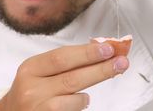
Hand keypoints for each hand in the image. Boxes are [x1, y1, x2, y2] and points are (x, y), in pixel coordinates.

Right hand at [0, 43, 128, 110]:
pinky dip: (80, 104)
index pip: (62, 57)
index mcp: (31, 68)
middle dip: (100, 69)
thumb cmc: (31, 87)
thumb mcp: (40, 69)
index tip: (108, 48)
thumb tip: (99, 49)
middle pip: (72, 78)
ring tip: (91, 83)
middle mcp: (32, 89)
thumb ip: (65, 60)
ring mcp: (39, 109)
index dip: (87, 52)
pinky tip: (79, 99)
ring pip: (75, 99)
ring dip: (89, 90)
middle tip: (121, 61)